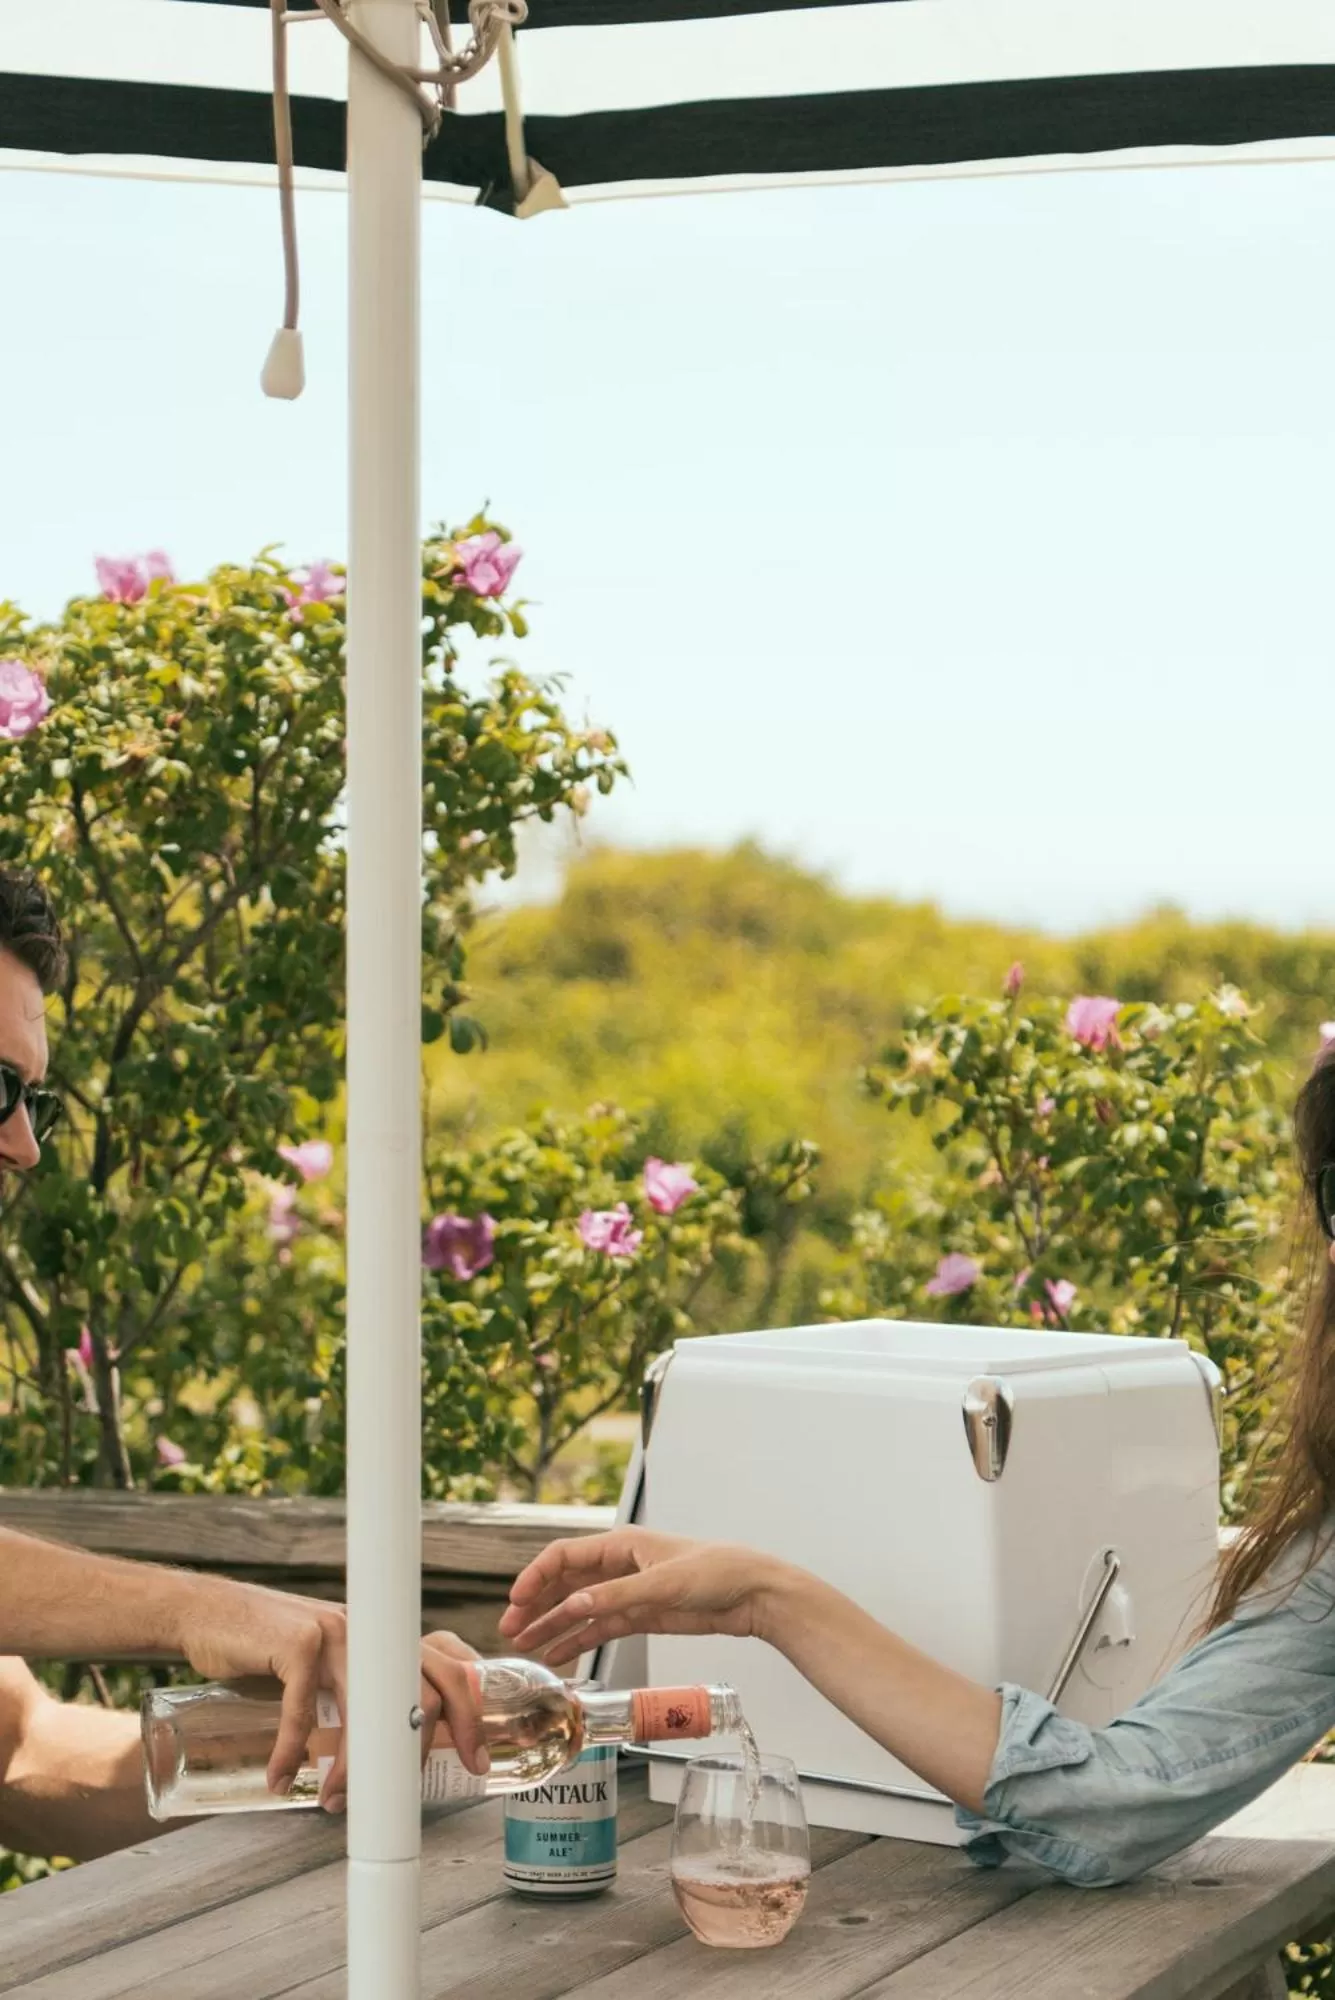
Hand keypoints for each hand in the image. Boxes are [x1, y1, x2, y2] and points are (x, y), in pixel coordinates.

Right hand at [170, 1575, 485, 1810]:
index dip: (468, 1714)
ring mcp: (336, 1632)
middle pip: (421, 1691)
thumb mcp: (326, 1665)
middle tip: (400, 1799)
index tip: (475, 1759)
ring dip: (349, 1769)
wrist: (208, 1614)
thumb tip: (383, 1756)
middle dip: (418, 1752)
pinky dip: (290, 1751)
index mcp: (384, 1637)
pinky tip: (279, 1778)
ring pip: (366, 1711)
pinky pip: (303, 1710)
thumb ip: (356, 1692)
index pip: (446, 1669)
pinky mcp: (297, 1642)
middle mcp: (370, 1631)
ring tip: (333, 1803)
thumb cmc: (267, 1649)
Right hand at [498, 1529, 786, 1667]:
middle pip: (565, 1584)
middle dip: (536, 1606)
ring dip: (552, 1627)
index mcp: (621, 1545)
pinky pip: (600, 1628)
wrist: (753, 1594)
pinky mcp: (641, 1616)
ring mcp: (628, 1593)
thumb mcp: (664, 1584)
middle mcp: (619, 1566)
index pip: (564, 1556)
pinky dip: (578, 1641)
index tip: (515, 1601)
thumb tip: (575, 1604)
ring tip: (525, 1649)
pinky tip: (558, 1656)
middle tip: (509, 1632)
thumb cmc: (717, 1571)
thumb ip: (617, 1596)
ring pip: (579, 1610)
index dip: (535, 1577)